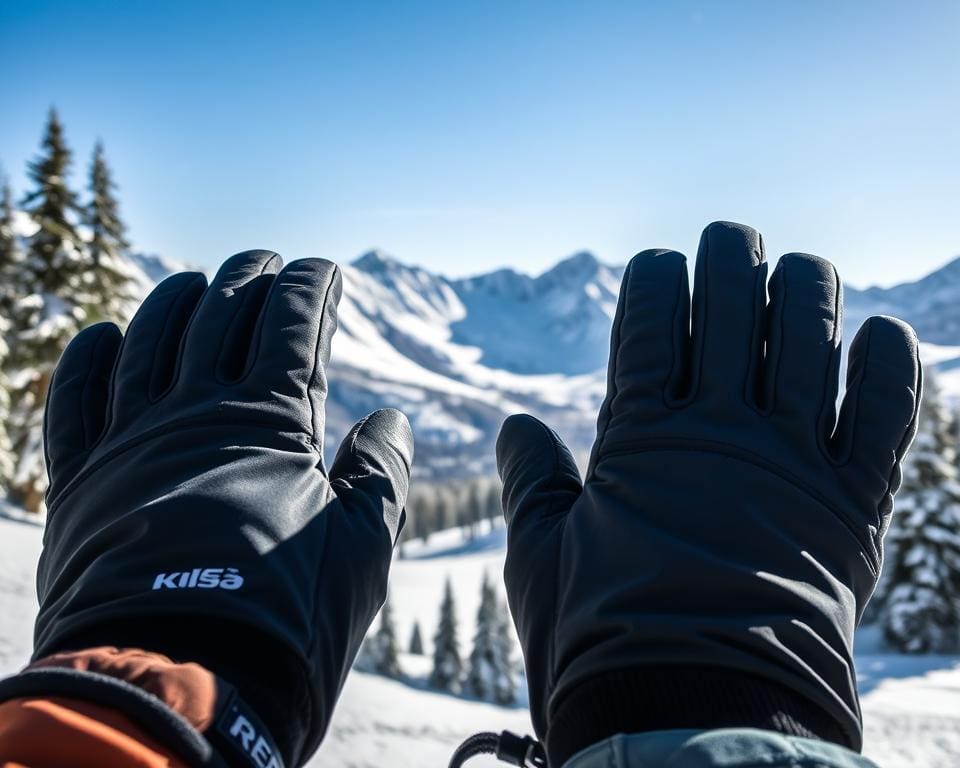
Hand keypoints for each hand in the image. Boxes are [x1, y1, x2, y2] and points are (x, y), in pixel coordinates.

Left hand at [36, 251, 412, 765]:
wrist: (178, 685)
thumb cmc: (286, 617)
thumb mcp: (364, 544)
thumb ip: (380, 470)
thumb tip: (392, 419)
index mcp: (268, 421)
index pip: (292, 323)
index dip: (311, 286)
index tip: (325, 269)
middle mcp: (195, 413)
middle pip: (222, 315)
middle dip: (249, 277)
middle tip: (266, 262)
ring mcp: (131, 441)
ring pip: (147, 340)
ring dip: (174, 301)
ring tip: (195, 283)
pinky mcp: (81, 482)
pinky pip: (74, 400)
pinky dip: (86, 360)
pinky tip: (101, 334)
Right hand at [496, 222, 920, 765]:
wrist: (692, 716)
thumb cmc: (602, 638)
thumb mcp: (541, 556)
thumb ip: (529, 481)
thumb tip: (514, 426)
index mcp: (639, 434)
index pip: (648, 317)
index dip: (653, 276)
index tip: (656, 265)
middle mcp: (717, 428)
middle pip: (732, 302)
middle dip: (728, 253)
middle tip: (728, 239)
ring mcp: (787, 461)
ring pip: (810, 334)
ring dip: (806, 286)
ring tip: (799, 267)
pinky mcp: (848, 504)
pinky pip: (882, 415)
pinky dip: (887, 365)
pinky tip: (880, 331)